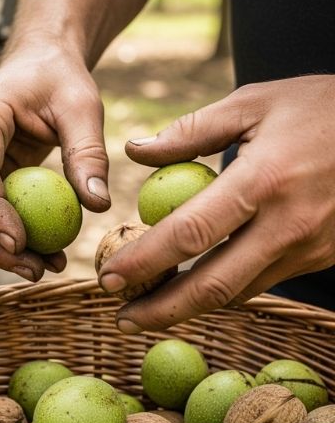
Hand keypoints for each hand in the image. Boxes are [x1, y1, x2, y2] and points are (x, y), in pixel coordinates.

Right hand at [0, 44, 110, 281]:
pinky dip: (8, 237)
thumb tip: (97, 205)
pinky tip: (41, 254)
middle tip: (34, 269)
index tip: (19, 242)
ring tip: (43, 268)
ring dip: (0, 248)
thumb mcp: (82, 105)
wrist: (39, 65)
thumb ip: (88, 152)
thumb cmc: (59, 78)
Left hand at [98, 75, 334, 332]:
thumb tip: (134, 151)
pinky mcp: (321, 258)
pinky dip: (224, 290)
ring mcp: (309, 248)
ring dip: (190, 307)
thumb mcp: (255, 102)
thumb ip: (191, 131)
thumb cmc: (320, 107)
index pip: (189, 234)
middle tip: (121, 320)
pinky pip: (262, 282)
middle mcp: (288, 225)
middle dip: (162, 311)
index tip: (108, 278)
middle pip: (214, 286)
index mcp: (263, 181)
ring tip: (147, 308)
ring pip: (239, 292)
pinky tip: (194, 288)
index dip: (144, 262)